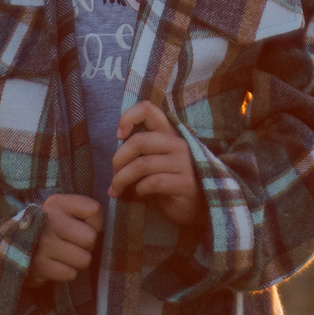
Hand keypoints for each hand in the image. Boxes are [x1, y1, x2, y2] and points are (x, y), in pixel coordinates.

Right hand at [27, 193, 101, 284]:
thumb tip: (101, 228)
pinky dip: (66, 272)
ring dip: (77, 260)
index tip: (82, 226)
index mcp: (56, 203)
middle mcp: (49, 221)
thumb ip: (84, 211)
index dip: (95, 223)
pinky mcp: (40, 266)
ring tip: (64, 254)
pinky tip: (56, 264)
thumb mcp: (62, 211)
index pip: (94, 210)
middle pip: (90, 238)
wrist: (15, 248)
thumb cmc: (49, 228)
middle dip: (86, 245)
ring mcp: (43, 244)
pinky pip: (71, 274)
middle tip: (73, 244)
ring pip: (84, 259)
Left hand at [111, 101, 198, 227]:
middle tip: (114, 172)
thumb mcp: (158, 158)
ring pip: (142, 164)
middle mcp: (179, 144)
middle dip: (119, 158)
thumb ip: (143, 147)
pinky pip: (153, 182)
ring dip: (123, 178)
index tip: (118, 135)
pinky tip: (139, 193)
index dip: (128, 116)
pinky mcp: (185, 183)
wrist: (199, 205)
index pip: (148, 109)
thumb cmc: (172, 180)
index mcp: (170, 133)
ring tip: (116, 189)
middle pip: (139, 141)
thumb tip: (117, 141)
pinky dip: (139, 189)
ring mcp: (184, 163)